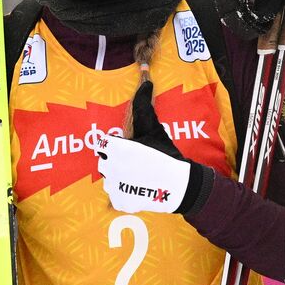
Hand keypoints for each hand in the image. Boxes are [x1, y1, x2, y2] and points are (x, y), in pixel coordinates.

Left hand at [95, 80, 211, 215]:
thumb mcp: (153, 128)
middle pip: (105, 162)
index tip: (130, 149)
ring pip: (109, 179)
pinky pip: (115, 195)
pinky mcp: (120, 202)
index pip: (104, 144)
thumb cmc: (165, 153)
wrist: (180, 184)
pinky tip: (138, 188)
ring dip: (119, 177)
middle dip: (117, 161)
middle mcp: (110, 168)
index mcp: (115, 148)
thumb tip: (146, 83)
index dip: (117, 145)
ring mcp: (114, 187)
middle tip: (136, 163)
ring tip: (138, 176)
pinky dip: (124, 193)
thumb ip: (144, 105)